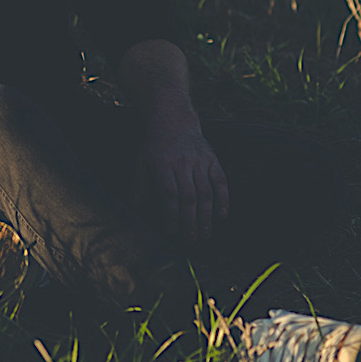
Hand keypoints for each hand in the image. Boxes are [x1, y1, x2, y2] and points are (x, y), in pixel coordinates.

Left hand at [134, 125, 229, 247]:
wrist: (173, 120)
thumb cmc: (155, 146)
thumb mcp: (141, 162)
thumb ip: (140, 186)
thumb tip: (136, 209)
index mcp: (162, 164)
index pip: (169, 194)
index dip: (172, 215)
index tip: (173, 232)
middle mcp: (182, 162)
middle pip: (189, 196)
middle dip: (190, 222)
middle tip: (191, 240)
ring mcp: (200, 160)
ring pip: (206, 192)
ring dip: (206, 216)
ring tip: (205, 235)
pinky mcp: (212, 159)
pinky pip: (221, 181)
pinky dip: (224, 200)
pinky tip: (222, 216)